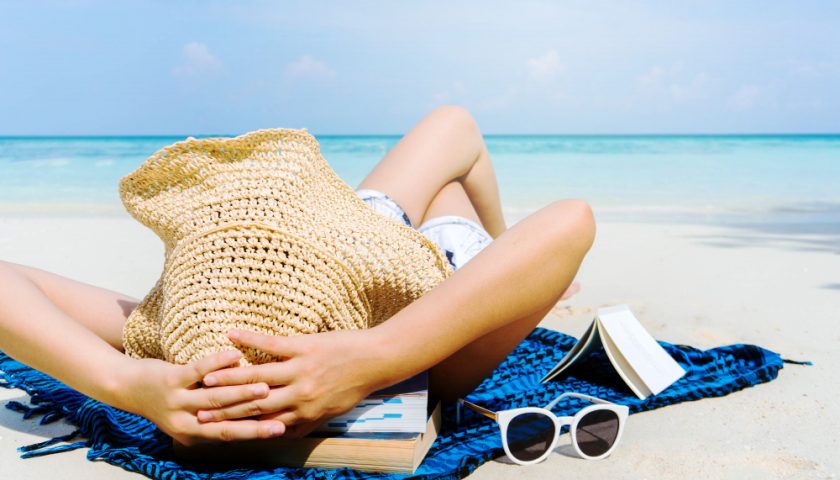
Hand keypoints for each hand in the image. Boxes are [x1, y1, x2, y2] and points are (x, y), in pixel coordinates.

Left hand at [121, 350, 286, 445]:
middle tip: (281, 419)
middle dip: (255, 422)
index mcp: (192, 434)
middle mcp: (184, 423)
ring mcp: (176, 402)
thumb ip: (213, 422)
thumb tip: (250, 419)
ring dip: (241, 392)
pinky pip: (197, 371)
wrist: (126, 386)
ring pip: (214, 399)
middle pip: (225, 424)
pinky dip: (217, 363)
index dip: (255, 433)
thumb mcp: (187, 419)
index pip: (229, 435)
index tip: (281, 429)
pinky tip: (234, 355)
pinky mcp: (170, 380)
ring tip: (264, 387)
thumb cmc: (165, 401)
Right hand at [196, 329, 382, 434]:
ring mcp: (300, 372)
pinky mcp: (305, 348)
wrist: (378, 360)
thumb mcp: (331, 412)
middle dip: (224, 406)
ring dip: (229, 376)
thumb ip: (306, 421)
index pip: (262, 422)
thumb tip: (286, 432)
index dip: (236, 425)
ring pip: (257, 377)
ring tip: (204, 374)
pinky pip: (272, 345)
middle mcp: (299, 396)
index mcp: (304, 413)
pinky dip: (250, 340)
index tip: (213, 426)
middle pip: (253, 404)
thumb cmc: (355, 386)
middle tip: (196, 406)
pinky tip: (231, 334)